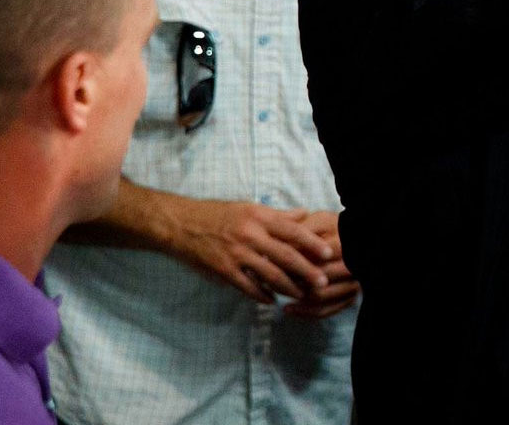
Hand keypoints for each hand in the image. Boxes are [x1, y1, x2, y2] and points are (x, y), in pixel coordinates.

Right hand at [166, 198, 336, 303]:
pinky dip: (262, 295)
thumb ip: (277, 215)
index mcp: (259, 217)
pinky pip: (248, 287)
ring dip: (288, 287)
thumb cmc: (216, 214)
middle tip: (322, 282)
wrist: (180, 225)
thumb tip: (304, 214)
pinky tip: (271, 301)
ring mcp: (236, 254)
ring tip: (301, 295)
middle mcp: (250, 235)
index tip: (328, 253)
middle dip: (307, 271)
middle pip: (285, 256)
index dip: (312, 243)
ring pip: (269, 274)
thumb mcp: (248, 208)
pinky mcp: (224, 270)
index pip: (292, 231)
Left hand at [281, 211, 358, 318]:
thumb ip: (301, 231)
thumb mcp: (319, 221)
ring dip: (296, 298)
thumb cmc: (332, 229)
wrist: (355, 240)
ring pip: (320, 298)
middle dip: (292, 281)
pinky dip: (305, 312)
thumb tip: (276, 247)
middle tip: (269, 280)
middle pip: (316, 279)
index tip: (271, 261)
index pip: (314, 259)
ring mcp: (352, 284)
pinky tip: (287, 309)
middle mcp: (351, 267)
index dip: (292, 262)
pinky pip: (326, 310)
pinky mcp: (350, 298)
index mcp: (342, 247)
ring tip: (276, 294)